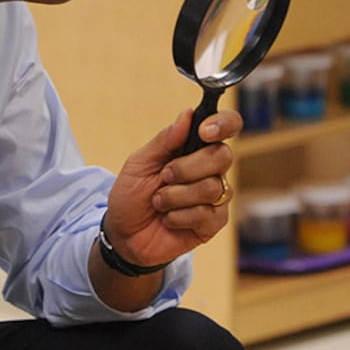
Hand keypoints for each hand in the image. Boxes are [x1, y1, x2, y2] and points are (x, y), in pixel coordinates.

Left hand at [102, 108, 242, 268]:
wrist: (123, 235)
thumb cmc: (131, 195)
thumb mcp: (139, 163)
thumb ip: (165, 140)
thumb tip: (188, 114)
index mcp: (195, 147)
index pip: (227, 125)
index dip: (223, 124)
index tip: (205, 131)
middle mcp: (210, 169)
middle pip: (222, 156)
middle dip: (187, 168)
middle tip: (164, 176)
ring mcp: (215, 196)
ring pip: (212, 187)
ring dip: (176, 196)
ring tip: (159, 202)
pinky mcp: (214, 222)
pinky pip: (206, 214)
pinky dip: (179, 216)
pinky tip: (169, 219)